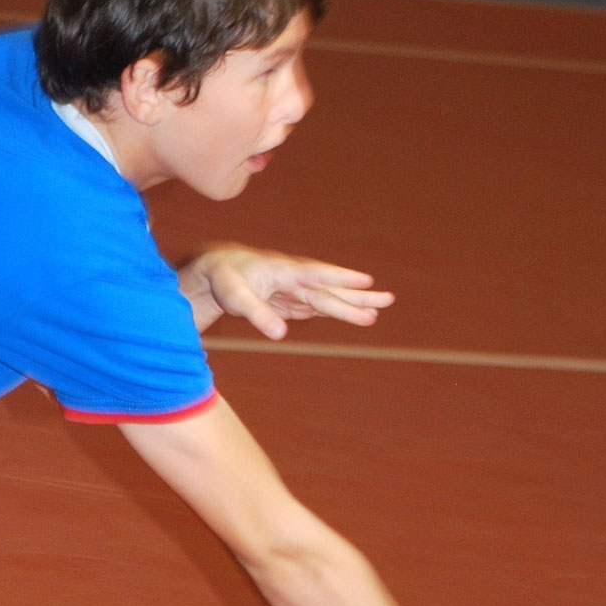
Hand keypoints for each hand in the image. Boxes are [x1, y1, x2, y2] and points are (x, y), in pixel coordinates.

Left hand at [179, 245, 393, 339]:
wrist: (217, 269)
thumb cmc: (224, 279)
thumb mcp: (234, 297)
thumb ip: (256, 314)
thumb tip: (281, 336)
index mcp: (283, 271)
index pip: (316, 274)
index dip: (340, 276)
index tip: (366, 280)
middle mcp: (294, 278)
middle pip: (330, 288)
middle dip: (357, 295)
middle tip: (388, 299)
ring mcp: (295, 289)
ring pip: (328, 297)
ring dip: (353, 303)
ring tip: (380, 311)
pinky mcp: (292, 300)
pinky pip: (318, 306)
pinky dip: (337, 310)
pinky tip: (356, 314)